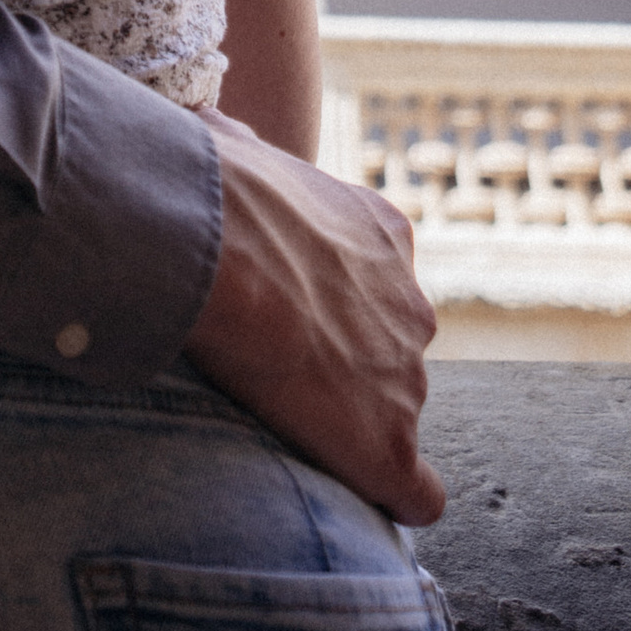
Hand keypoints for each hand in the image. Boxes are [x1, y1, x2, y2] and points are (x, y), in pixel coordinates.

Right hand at [183, 107, 444, 526]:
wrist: (218, 247)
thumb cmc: (213, 189)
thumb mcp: (232, 145)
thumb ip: (241, 148)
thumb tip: (213, 131)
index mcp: (382, 233)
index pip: (373, 279)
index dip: (328, 302)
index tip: (281, 311)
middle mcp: (411, 305)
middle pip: (389, 348)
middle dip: (345, 361)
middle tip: (274, 366)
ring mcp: (406, 377)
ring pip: (393, 412)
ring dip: (350, 420)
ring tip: (284, 425)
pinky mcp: (388, 444)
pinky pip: (416, 492)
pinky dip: (392, 495)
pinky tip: (361, 498)